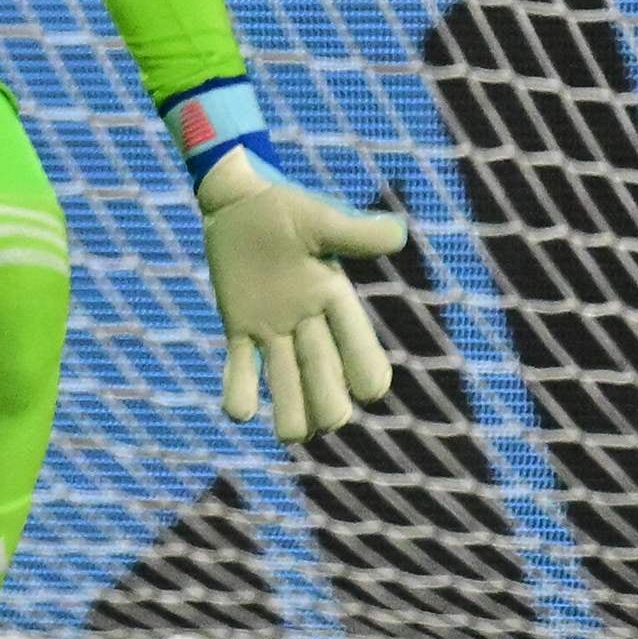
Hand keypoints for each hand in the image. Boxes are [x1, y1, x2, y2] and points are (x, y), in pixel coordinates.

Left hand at [196, 154, 404, 441]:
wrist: (239, 202)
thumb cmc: (285, 208)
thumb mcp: (320, 218)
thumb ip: (355, 232)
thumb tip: (398, 234)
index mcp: (334, 296)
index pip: (356, 339)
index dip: (365, 364)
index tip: (371, 391)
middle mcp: (308, 319)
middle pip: (323, 368)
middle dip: (327, 397)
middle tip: (330, 422)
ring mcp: (273, 327)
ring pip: (286, 378)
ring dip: (290, 407)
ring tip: (290, 436)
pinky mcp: (239, 326)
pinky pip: (241, 364)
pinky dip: (240, 388)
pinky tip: (239, 413)